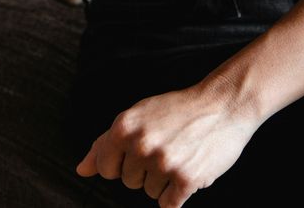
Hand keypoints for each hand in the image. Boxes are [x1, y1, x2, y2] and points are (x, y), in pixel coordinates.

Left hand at [75, 79, 259, 206]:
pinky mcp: (186, 179)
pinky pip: (168, 205)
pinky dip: (177, 194)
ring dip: (163, 181)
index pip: (105, 168)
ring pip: (149, 193)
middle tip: (166, 147)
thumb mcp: (137, 117)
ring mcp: (163, 163)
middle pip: (129, 182)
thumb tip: (82, 170)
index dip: (121, 164)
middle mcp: (140, 145)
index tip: (138, 152)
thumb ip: (105, 144)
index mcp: (124, 127)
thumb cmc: (176, 111)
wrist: (222, 106)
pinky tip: (187, 171)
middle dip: (145, 170)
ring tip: (179, 155)